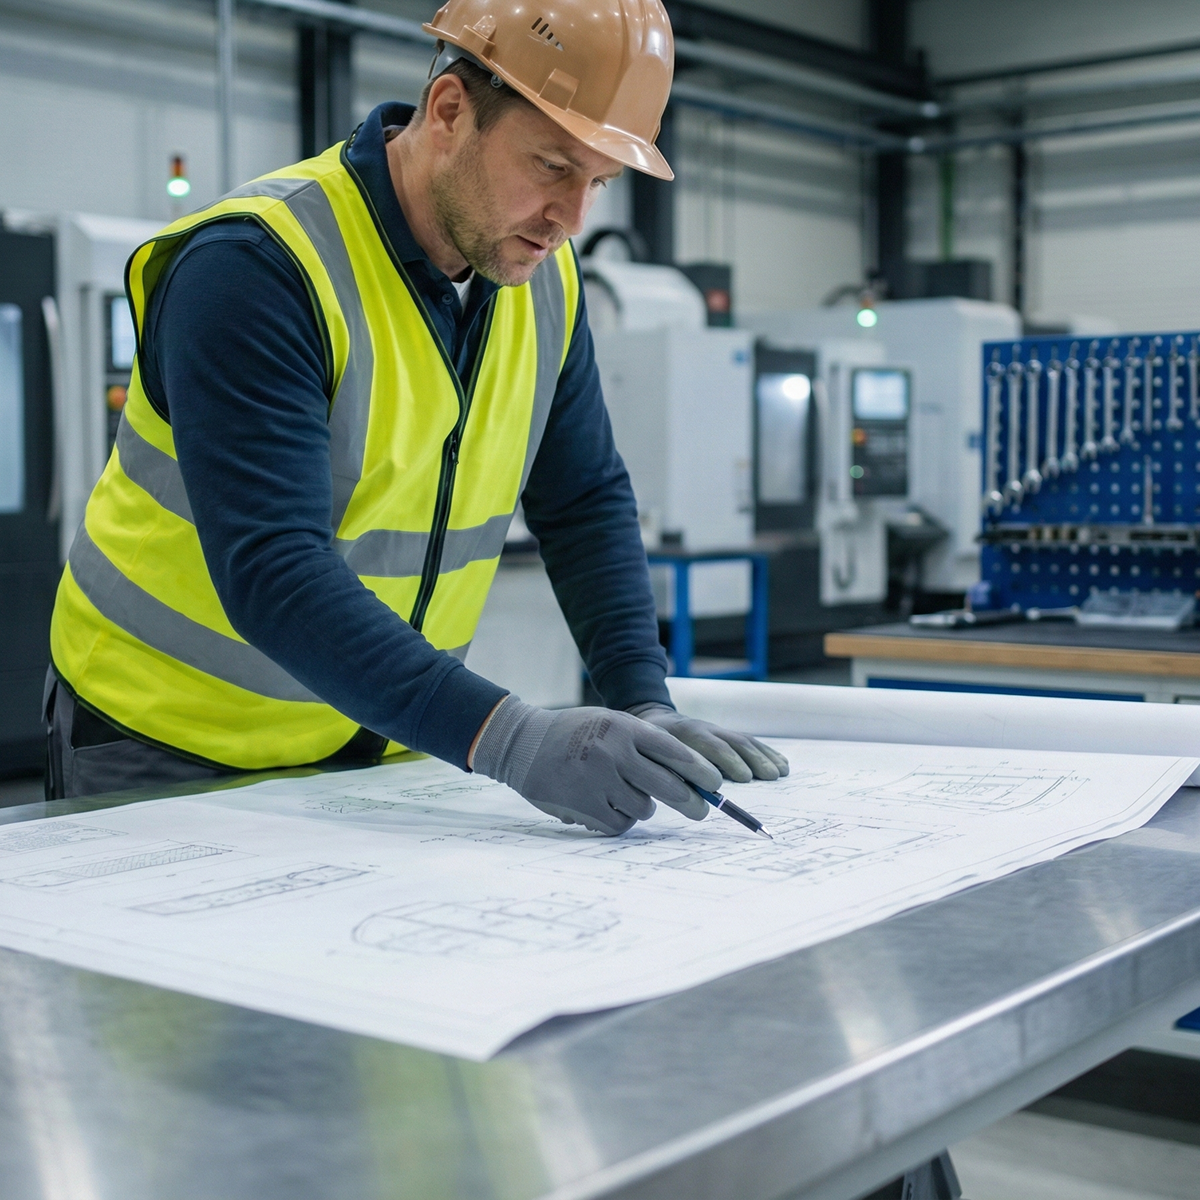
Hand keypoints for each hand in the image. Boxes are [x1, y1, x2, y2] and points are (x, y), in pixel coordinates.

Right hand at [471, 697, 721, 834]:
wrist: (523, 744)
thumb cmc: (575, 733)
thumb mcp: (609, 723)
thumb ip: (643, 743)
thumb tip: (689, 775)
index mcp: (624, 728)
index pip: (674, 751)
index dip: (700, 770)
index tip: (716, 783)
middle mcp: (614, 753)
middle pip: (667, 787)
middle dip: (691, 801)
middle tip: (700, 809)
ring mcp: (598, 781)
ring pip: (644, 808)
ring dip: (641, 806)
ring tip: (623, 794)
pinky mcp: (585, 806)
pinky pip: (620, 824)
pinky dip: (620, 819)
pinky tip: (606, 805)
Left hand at [627, 702, 788, 782]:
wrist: (655, 719)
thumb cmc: (650, 747)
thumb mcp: (651, 757)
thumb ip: (668, 772)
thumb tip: (692, 795)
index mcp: (682, 735)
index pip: (709, 745)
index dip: (728, 761)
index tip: (743, 778)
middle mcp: (704, 729)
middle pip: (732, 742)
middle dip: (752, 760)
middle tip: (769, 777)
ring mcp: (717, 730)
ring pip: (744, 742)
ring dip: (764, 757)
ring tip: (779, 773)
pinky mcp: (726, 734)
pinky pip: (750, 742)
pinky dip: (767, 753)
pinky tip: (782, 765)